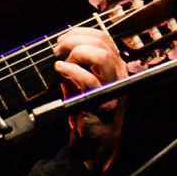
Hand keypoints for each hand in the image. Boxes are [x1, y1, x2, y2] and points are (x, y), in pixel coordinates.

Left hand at [53, 22, 127, 171]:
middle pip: (102, 42)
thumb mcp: (79, 81)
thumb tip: (59, 46)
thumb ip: (75, 64)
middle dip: (75, 40)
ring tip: (61, 60)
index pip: (102, 36)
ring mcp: (113, 88)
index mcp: (115, 65)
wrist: (93, 142)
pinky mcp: (104, 103)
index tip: (62, 39)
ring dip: (76, 53)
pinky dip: (71, 71)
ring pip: (101, 56)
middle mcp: (119, 73)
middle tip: (57, 49)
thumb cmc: (86, 110)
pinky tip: (60, 71)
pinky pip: (89, 79)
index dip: (80, 32)